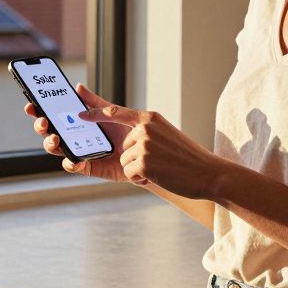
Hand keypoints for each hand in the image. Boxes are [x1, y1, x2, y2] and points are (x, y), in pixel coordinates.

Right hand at [24, 83, 133, 183]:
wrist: (144, 152)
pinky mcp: (87, 166)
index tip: (31, 105)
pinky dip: (70, 162)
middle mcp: (74, 136)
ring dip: (51, 143)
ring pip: (56, 148)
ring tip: (55, 139)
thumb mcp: (112, 113)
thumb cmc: (127, 131)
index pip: (52, 114)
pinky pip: (72, 166)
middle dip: (41, 125)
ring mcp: (78, 151)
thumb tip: (77, 87)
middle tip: (43, 121)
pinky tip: (73, 158)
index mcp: (76, 121)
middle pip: (49, 131)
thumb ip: (95, 102)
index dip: (38, 110)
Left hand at [78, 92, 229, 200]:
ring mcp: (143, 144)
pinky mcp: (143, 162)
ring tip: (162, 167)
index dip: (94, 110)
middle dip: (134, 158)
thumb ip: (145, 131)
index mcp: (149, 117)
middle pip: (122, 146)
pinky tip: (160, 174)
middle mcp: (144, 127)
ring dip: (139, 168)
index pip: (115, 111)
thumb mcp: (165, 135)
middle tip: (159, 161)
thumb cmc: (186, 157)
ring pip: (124, 160)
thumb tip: (126, 139)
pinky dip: (141, 177)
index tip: (79, 109)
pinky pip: (129, 172)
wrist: (208, 173)